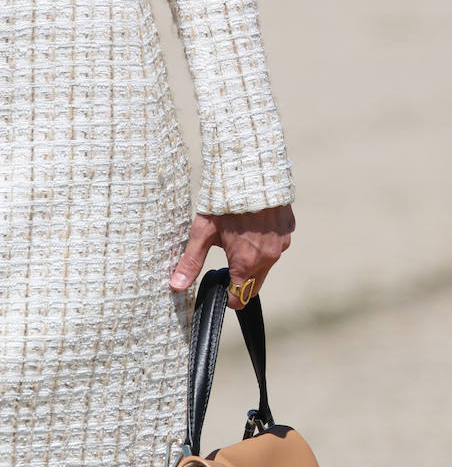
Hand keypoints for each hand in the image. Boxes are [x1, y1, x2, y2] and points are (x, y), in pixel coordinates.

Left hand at [170, 205, 294, 308]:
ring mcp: (281, 243)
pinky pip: (277, 245)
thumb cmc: (223, 200)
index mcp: (246, 262)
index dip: (227, 296)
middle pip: (253, 286)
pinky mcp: (289, 230)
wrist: (251, 168)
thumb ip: (191, 262)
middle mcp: (268, 257)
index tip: (219, 284)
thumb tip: (176, 286)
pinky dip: (265, 243)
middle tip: (227, 260)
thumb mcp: (203, 232)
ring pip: (266, 266)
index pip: (239, 298)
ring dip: (253, 261)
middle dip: (240, 281)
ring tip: (239, 237)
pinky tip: (254, 226)